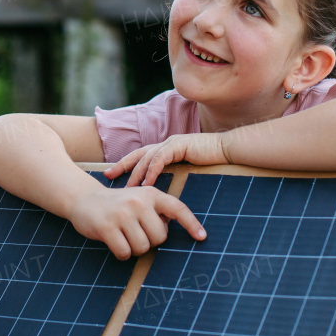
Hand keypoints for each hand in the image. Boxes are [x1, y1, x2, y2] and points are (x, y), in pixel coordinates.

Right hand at [67, 186, 206, 260]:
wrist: (84, 199)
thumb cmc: (117, 204)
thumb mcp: (139, 200)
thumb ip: (156, 211)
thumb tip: (169, 230)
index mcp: (151, 194)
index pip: (178, 209)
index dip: (191, 224)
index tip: (202, 237)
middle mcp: (138, 201)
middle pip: (160, 238)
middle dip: (149, 241)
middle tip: (135, 232)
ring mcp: (122, 214)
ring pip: (142, 248)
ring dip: (134, 248)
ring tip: (124, 235)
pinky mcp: (107, 227)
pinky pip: (125, 253)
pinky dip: (121, 253)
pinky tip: (114, 242)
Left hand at [104, 133, 228, 187]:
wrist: (227, 149)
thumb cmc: (210, 160)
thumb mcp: (187, 168)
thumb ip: (174, 174)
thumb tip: (161, 193)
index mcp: (165, 149)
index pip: (140, 156)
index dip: (125, 165)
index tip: (111, 174)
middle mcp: (165, 144)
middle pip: (137, 154)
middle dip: (122, 165)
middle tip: (108, 176)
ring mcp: (171, 143)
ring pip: (147, 157)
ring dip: (136, 172)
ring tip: (127, 187)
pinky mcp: (179, 145)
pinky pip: (161, 159)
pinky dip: (152, 171)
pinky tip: (146, 184)